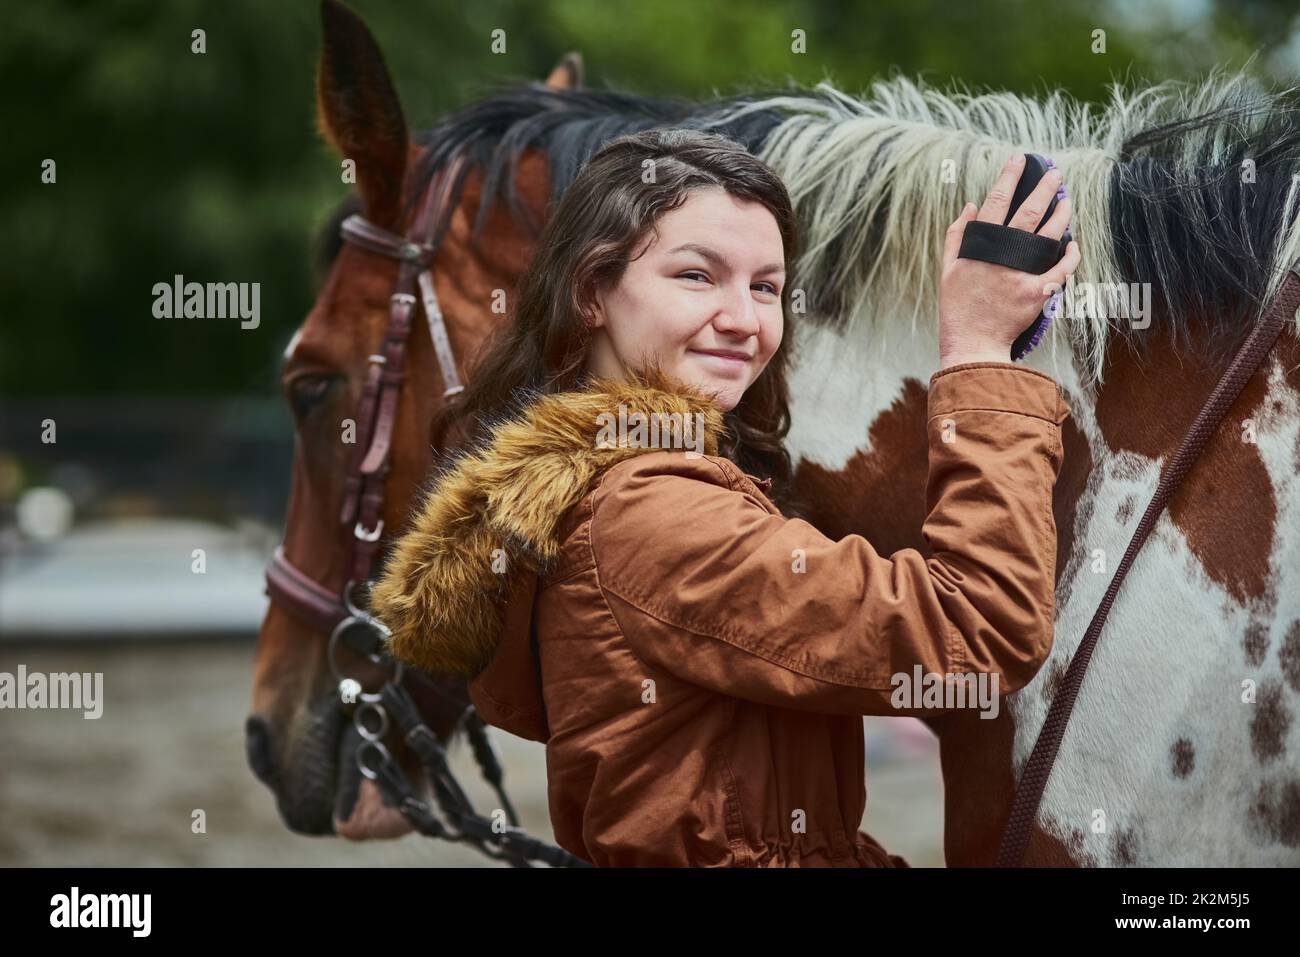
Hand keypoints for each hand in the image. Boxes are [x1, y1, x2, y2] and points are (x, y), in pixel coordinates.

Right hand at [938, 152, 1079, 368]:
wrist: (971, 342)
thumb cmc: (957, 306)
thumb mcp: (948, 268)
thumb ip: (957, 235)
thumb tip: (970, 205)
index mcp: (979, 246)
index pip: (996, 201)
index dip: (1009, 177)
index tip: (1019, 159)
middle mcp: (1001, 255)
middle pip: (1028, 211)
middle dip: (1044, 187)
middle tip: (1056, 172)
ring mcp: (1020, 273)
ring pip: (1048, 235)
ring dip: (1061, 215)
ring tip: (1067, 201)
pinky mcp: (1036, 292)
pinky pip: (1061, 269)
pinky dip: (1070, 255)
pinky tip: (1074, 244)